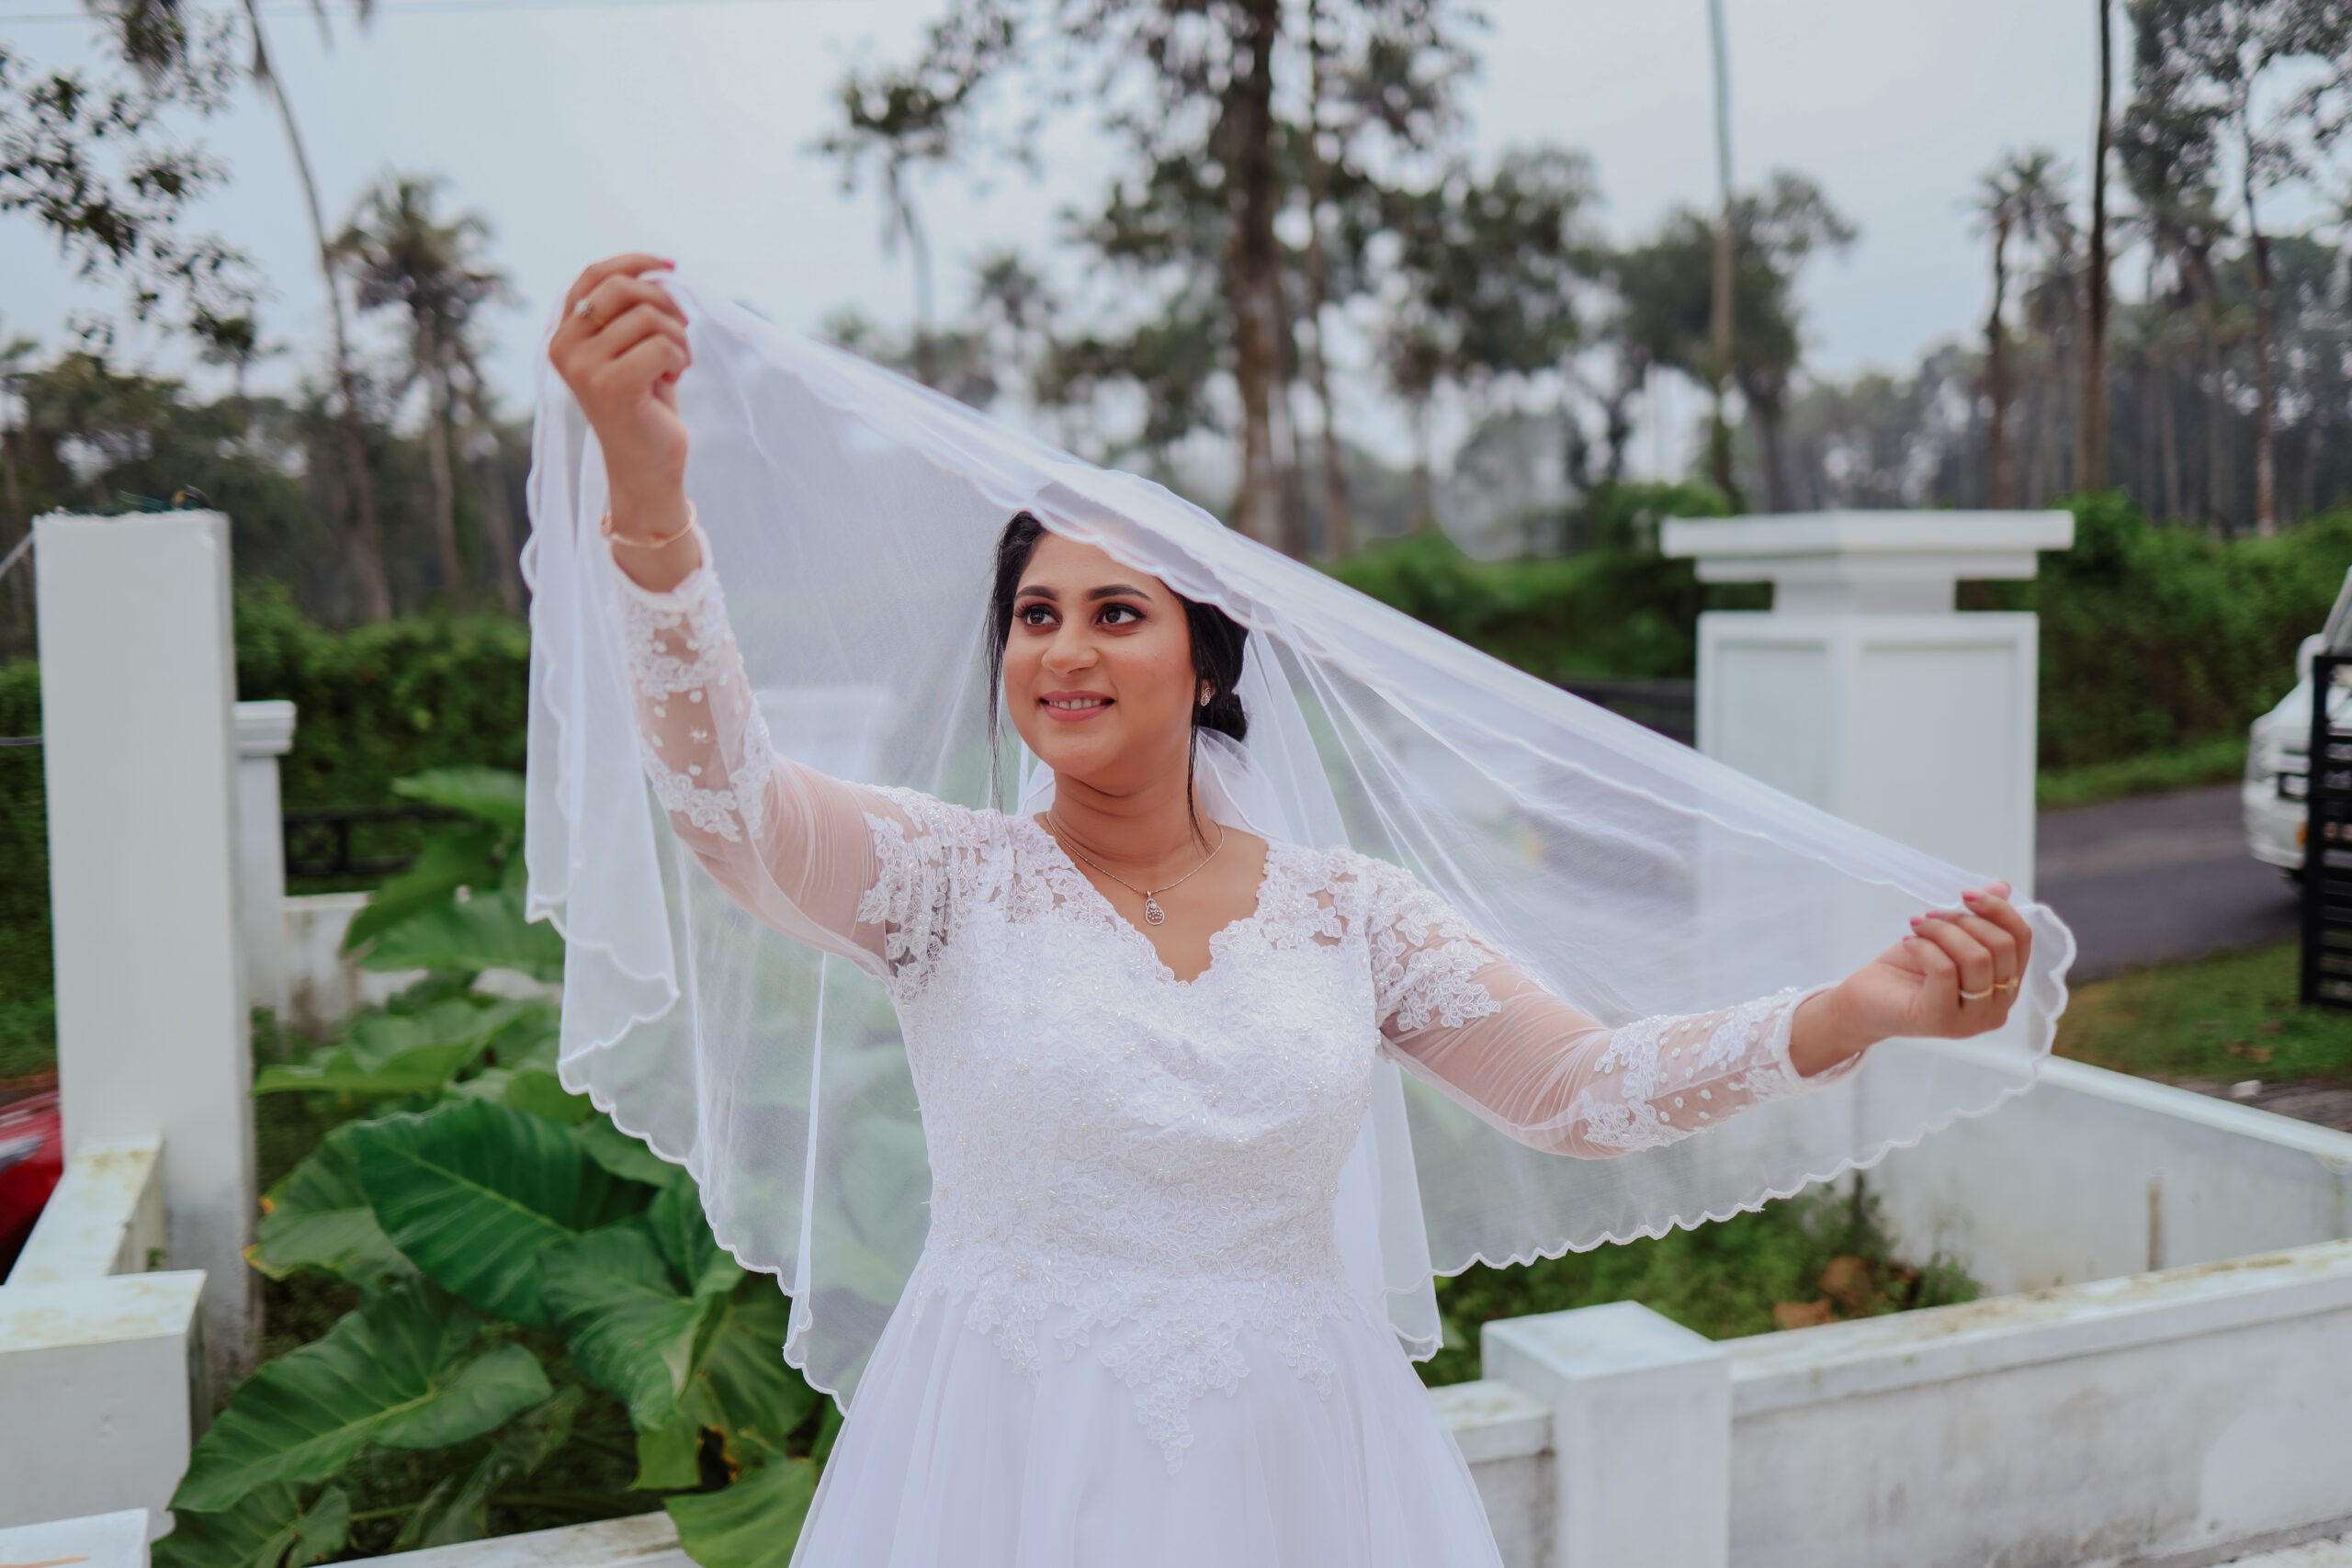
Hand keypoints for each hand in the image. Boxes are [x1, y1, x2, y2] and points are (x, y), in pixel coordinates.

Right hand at [548, 253, 693, 556]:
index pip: (594, 275)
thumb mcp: (631, 350)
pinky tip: (672, 382)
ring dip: (678, 339)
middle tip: (682, 331)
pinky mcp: (612, 385)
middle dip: (665, 304)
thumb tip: (658, 270)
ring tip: (675, 366)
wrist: (645, 468)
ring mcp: (584, 367)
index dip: (635, 262)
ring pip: (649, 317)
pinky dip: (680, 360)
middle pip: (624, 288)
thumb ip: (629, 312)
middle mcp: (564, 347)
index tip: (672, 265)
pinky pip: (662, 345)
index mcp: (563, 334)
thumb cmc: (644, 406)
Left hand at [1796, 882, 2033, 1075]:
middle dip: (1963, 920)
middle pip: (2002, 946)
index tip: (1964, 894)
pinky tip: (1907, 942)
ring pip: (1976, 957)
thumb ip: (1978, 917)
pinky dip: (1924, 947)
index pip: (2021, 940)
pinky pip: (1945, 970)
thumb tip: (2002, 887)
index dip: (1998, 909)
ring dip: (1941, 931)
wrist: (1864, 1000)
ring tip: (1916, 926)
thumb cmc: (1908, 970)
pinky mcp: (1941, 1021)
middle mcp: (1998, 1009)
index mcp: (2006, 986)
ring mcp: (1972, 1020)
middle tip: (1930, 917)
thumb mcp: (1946, 937)